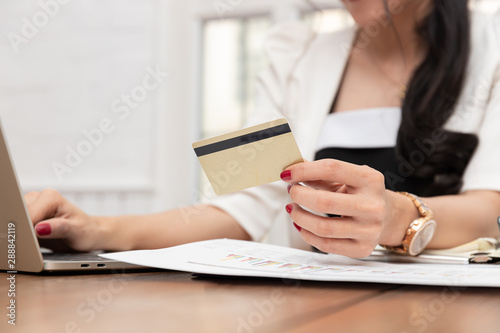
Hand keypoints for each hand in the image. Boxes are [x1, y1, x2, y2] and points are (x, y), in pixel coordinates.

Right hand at [25, 189, 101, 251]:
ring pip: (15, 221)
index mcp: (51, 198)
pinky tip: (31, 243)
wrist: (89, 232)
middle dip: (22, 232)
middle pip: (19, 216)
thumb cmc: (86, 230)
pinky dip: (21, 236)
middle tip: (32, 244)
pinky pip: (18, 227)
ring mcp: (31, 207)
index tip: (29, 240)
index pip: (28, 214)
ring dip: (21, 234)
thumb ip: (60, 228)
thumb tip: (41, 228)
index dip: (27, 229)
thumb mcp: (78, 232)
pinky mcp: (28, 217)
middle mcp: (39, 198)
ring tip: (35, 243)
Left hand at [281, 159, 410, 257]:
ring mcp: (369, 230)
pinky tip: (301, 225)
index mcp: (370, 180)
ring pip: (322, 227)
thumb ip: (319, 172)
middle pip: (324, 202)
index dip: (304, 170)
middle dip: (299, 195)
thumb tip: (289, 168)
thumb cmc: (362, 193)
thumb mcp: (347, 177)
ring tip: (292, 208)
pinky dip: (307, 234)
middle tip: (291, 191)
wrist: (389, 217)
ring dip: (299, 216)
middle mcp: (372, 205)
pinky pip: (326, 245)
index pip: (332, 169)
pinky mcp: (362, 248)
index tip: (286, 173)